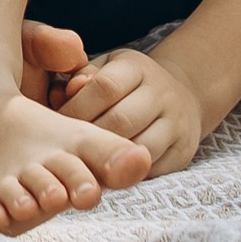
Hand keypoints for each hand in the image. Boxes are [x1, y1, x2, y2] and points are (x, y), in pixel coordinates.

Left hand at [54, 45, 203, 177]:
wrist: (181, 97)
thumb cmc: (128, 85)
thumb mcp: (106, 70)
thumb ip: (81, 80)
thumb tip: (59, 96)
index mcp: (137, 68)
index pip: (105, 86)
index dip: (77, 107)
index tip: (58, 123)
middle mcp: (162, 92)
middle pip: (121, 120)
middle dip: (90, 138)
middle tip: (69, 150)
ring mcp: (176, 123)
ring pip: (139, 148)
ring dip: (109, 160)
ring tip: (87, 164)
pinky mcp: (183, 152)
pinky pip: (152, 169)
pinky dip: (127, 174)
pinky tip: (109, 173)